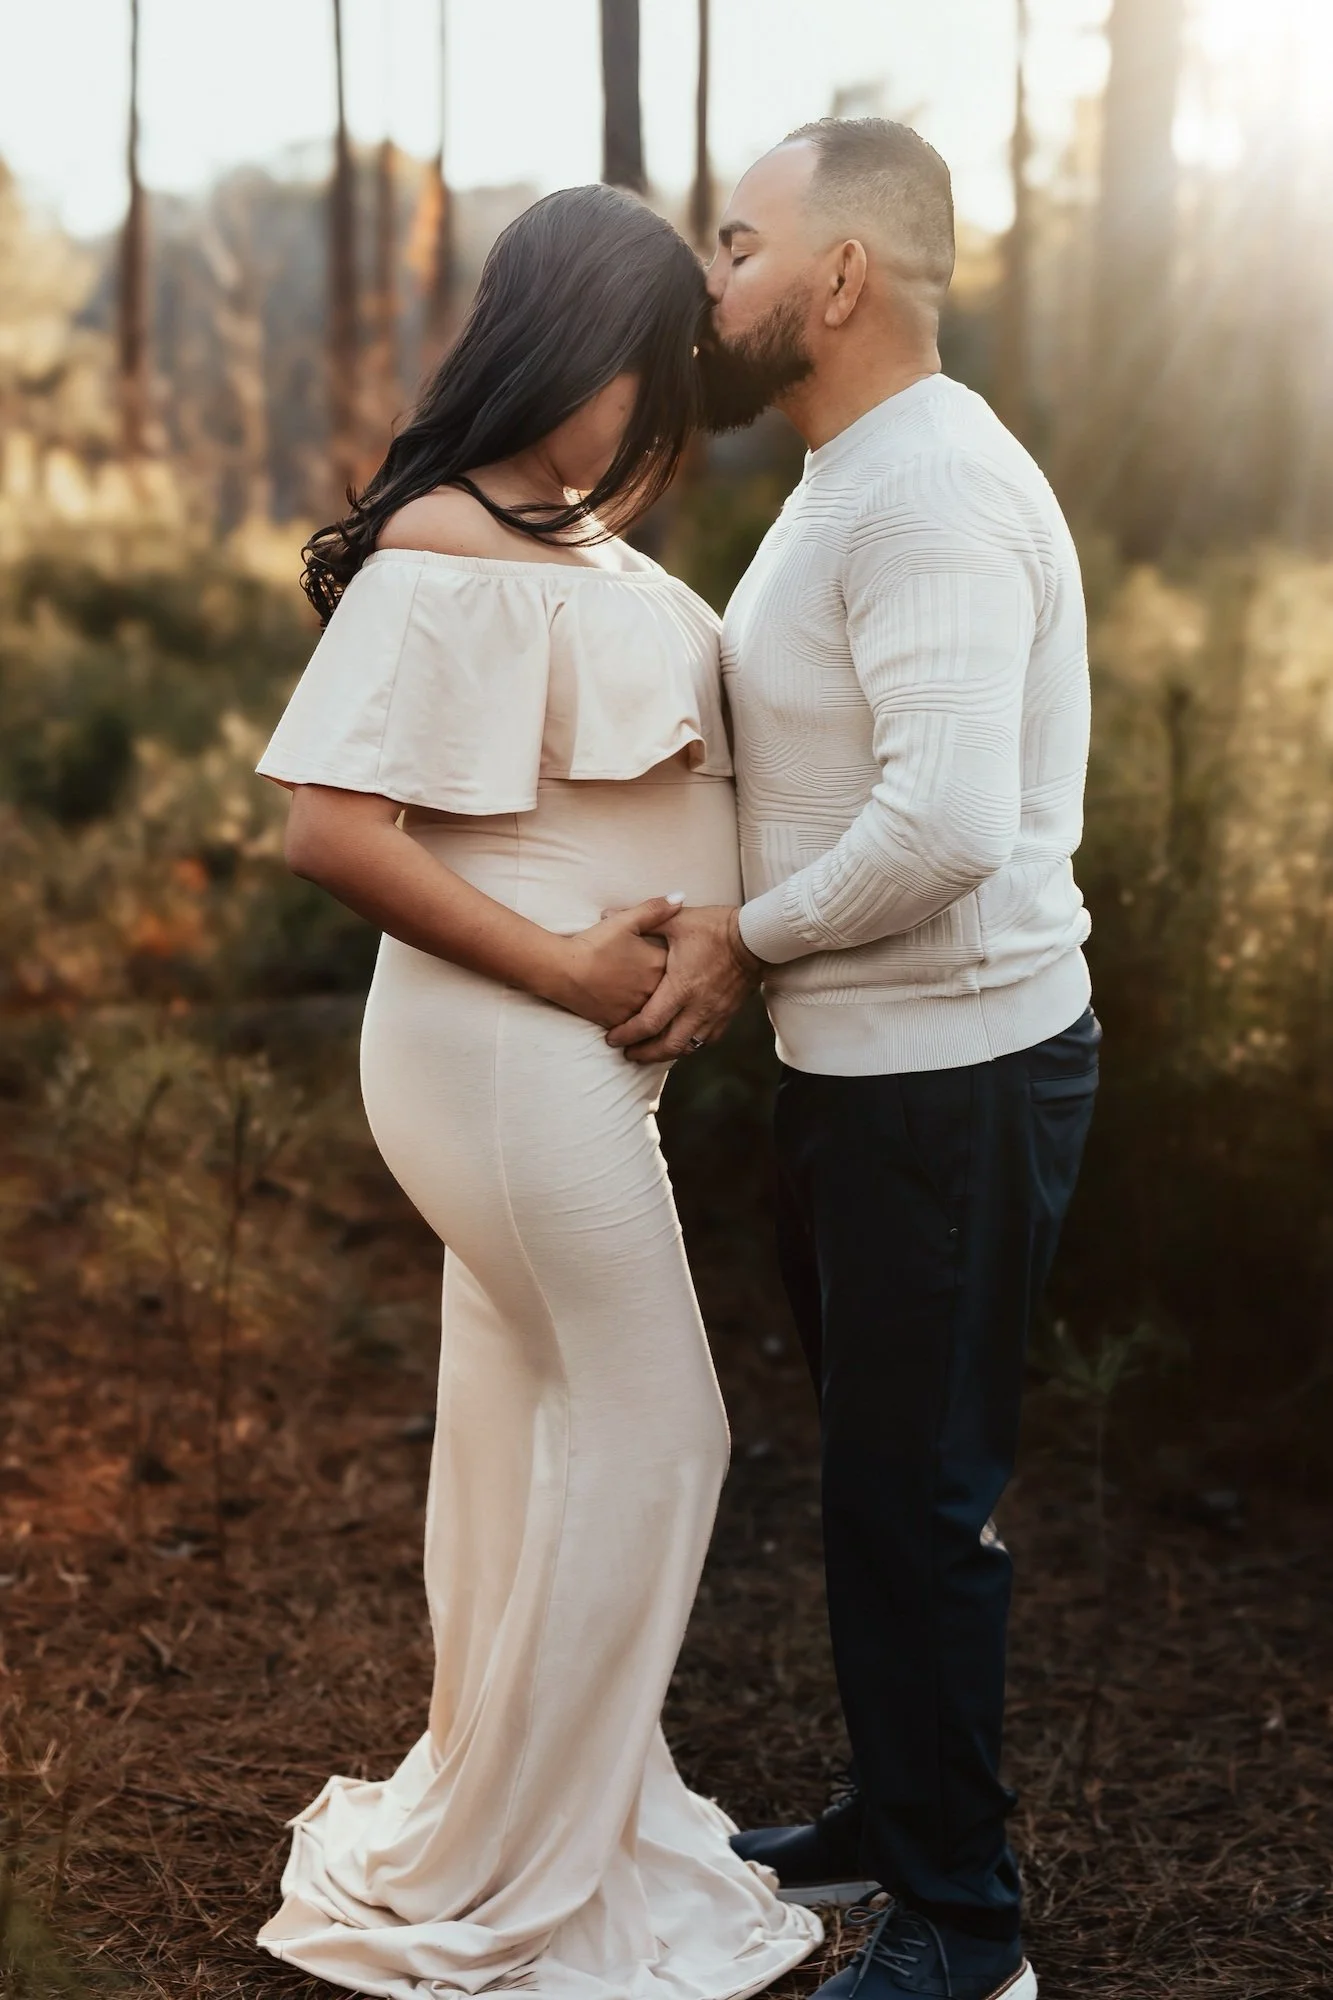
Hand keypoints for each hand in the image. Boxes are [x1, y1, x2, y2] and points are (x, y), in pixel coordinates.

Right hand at [541, 897, 678, 1028]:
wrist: (562, 970)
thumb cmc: (594, 944)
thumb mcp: (626, 920)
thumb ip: (655, 909)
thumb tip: (681, 897)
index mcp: (658, 964)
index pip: (679, 964)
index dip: (673, 960)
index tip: (668, 957)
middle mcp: (652, 990)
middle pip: (668, 988)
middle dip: (663, 982)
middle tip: (651, 976)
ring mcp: (636, 1009)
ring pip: (652, 1007)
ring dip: (649, 1001)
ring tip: (635, 992)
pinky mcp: (620, 1023)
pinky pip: (634, 1023)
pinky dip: (633, 1016)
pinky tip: (625, 1007)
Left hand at [606, 905, 763, 1061]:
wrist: (756, 938)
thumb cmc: (716, 928)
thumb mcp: (678, 921)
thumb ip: (643, 920)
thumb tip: (606, 913)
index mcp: (681, 987)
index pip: (649, 1023)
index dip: (628, 1035)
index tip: (613, 1038)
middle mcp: (697, 1008)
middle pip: (667, 1046)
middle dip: (644, 1054)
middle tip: (628, 1053)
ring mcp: (714, 1014)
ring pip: (688, 1048)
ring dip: (665, 1054)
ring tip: (649, 1052)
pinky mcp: (727, 1015)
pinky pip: (705, 1041)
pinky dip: (689, 1046)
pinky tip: (679, 1041)